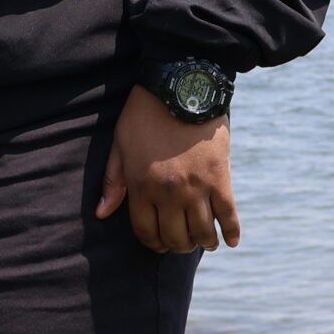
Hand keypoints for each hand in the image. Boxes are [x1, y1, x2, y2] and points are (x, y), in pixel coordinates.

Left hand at [96, 85, 238, 253]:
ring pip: (202, 232)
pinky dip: (231, 232)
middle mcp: (170, 193)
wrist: (181, 88)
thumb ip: (113, 181)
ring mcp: (197, 188)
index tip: (157, 244)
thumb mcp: (120, 145)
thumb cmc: (144, 115)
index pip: (146, 231)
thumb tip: (102, 213)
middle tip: (180, 242)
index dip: (152, 243)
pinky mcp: (221, 179)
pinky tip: (231, 241)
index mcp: (142, 186)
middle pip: (175, 237)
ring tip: (202, 241)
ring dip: (202, 242)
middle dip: (177, 245)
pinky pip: (228, 214)